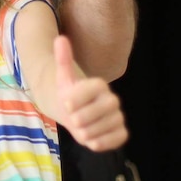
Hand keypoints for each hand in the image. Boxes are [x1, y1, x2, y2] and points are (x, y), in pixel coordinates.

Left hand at [54, 35, 127, 150]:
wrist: (73, 112)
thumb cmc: (68, 94)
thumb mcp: (62, 78)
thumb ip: (62, 59)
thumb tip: (60, 39)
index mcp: (99, 85)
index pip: (95, 88)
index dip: (79, 97)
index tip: (66, 103)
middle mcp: (112, 100)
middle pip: (105, 108)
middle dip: (84, 116)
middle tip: (72, 119)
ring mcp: (117, 117)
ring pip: (109, 125)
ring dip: (90, 130)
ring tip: (80, 128)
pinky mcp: (120, 132)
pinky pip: (118, 138)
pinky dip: (103, 142)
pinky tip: (91, 140)